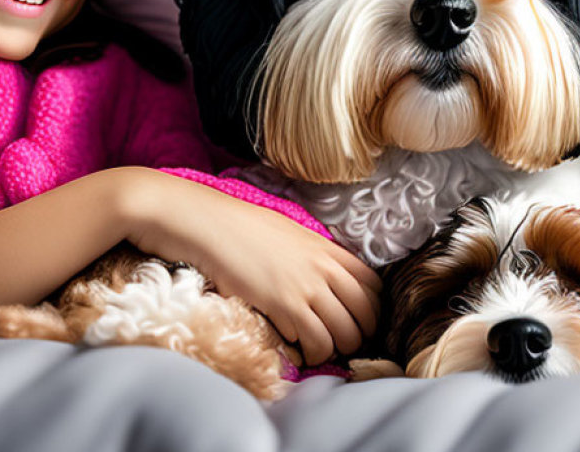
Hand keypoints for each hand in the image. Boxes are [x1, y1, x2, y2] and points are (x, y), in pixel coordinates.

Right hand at [119, 168, 380, 365]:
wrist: (206, 224)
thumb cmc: (237, 226)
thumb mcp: (285, 232)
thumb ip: (309, 254)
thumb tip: (316, 277)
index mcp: (326, 248)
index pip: (374, 285)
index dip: (371, 309)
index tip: (355, 320)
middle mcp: (325, 268)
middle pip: (367, 314)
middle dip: (359, 335)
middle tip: (338, 342)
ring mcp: (309, 287)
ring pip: (347, 334)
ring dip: (335, 348)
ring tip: (315, 349)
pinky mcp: (287, 305)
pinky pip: (319, 343)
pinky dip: (313, 354)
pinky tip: (297, 349)